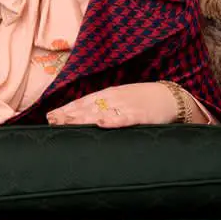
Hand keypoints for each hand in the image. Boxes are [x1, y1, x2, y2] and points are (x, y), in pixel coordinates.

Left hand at [46, 82, 177, 127]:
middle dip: (68, 115)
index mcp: (107, 95)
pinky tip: (101, 124)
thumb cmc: (142, 100)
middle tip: (52, 122)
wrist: (170, 96)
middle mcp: (113, 99)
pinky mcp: (140, 115)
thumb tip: (84, 117)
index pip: (82, 102)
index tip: (50, 117)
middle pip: (87, 108)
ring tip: (67, 122)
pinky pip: (125, 119)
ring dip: (83, 118)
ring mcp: (126, 106)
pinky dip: (113, 121)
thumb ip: (103, 107)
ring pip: (101, 112)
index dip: (66, 109)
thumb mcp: (120, 100)